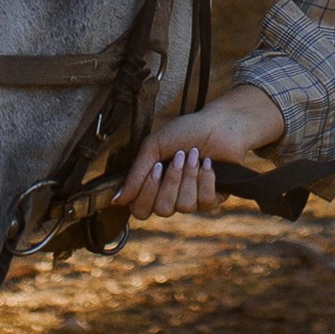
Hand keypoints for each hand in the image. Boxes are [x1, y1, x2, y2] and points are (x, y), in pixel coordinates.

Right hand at [113, 81, 284, 216]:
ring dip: (189, 176)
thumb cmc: (184, 131)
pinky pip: (204, 202)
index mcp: (153, 187)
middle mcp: (171, 198)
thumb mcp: (153, 147)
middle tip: (178, 157)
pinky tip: (208, 162)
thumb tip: (116, 200)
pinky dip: (205, 178)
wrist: (218, 123)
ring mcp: (192, 200)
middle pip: (162, 211)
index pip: (140, 210)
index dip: (146, 192)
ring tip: (195, 155)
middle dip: (171, 181)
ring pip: (184, 206)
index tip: (156, 166)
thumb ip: (135, 174)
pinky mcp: (213, 199)